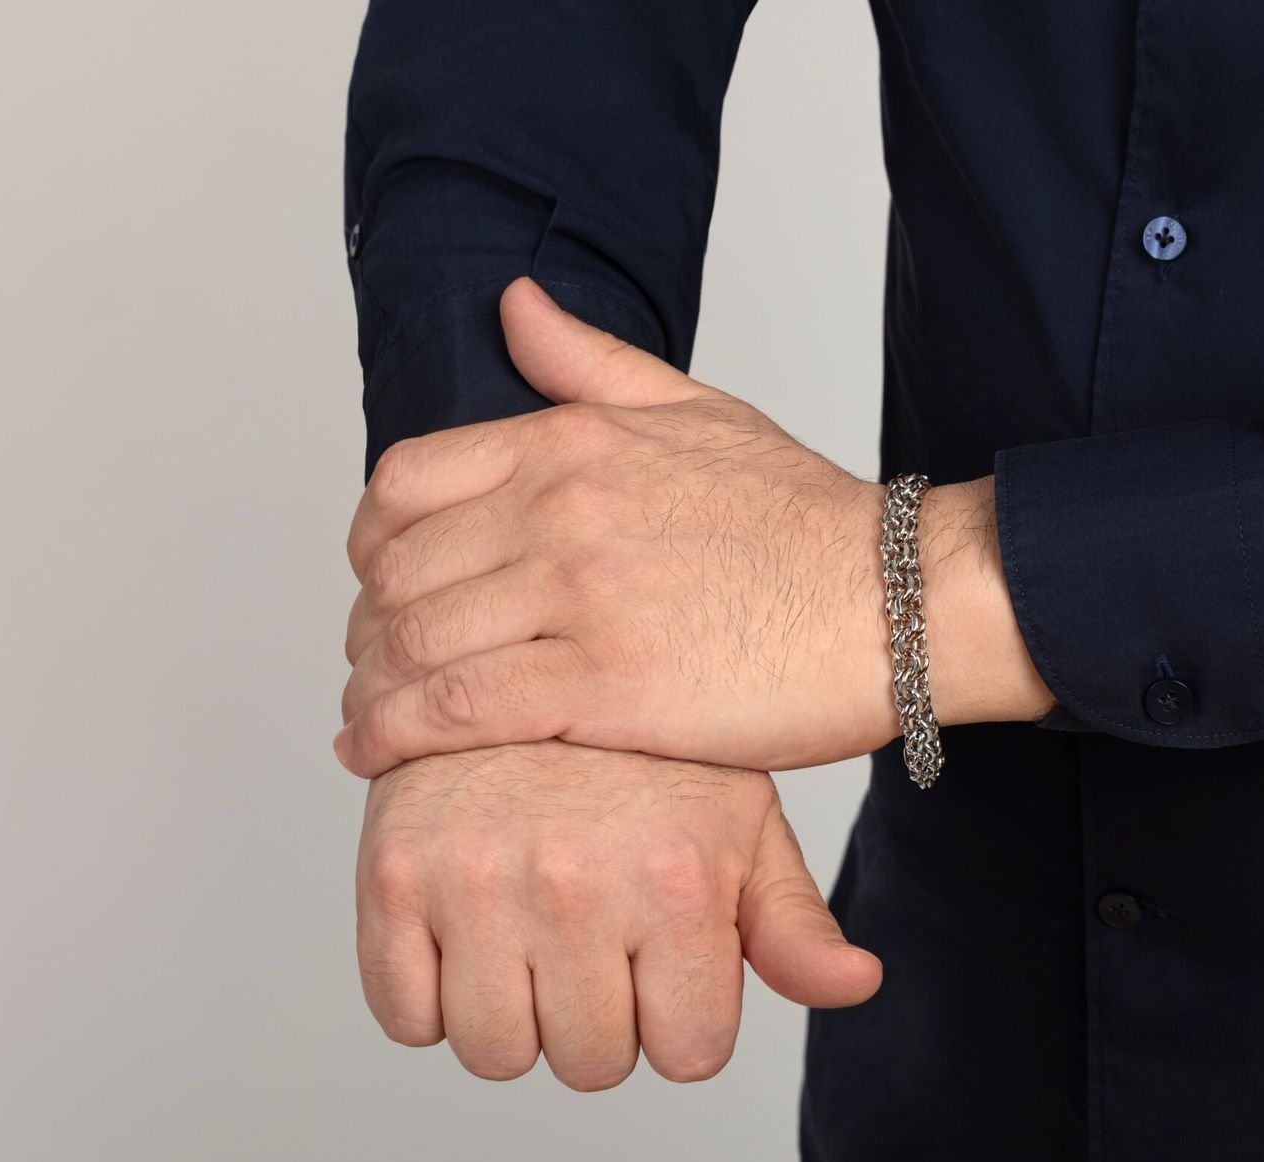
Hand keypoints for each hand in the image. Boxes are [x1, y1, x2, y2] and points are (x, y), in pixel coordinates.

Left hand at [334, 278, 1048, 778]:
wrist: (898, 599)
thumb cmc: (807, 519)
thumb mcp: (699, 408)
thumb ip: (589, 364)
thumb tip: (514, 305)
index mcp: (570, 442)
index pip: (406, 483)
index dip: (368, 541)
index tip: (376, 581)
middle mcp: (558, 512)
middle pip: (397, 572)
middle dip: (366, 627)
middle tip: (372, 666)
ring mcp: (577, 600)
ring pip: (414, 644)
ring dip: (370, 689)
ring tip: (365, 720)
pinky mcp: (602, 689)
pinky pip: (456, 712)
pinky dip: (395, 735)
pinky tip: (375, 753)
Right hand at [354, 741, 881, 1087]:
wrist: (518, 647)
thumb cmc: (642, 748)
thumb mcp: (738, 820)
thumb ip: (791, 919)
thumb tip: (856, 984)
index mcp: (674, 877)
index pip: (690, 1053)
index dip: (682, 1015)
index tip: (666, 957)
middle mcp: (574, 884)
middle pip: (591, 1064)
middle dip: (602, 1017)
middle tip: (596, 937)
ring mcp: (475, 879)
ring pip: (496, 1053)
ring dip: (517, 1015)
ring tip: (533, 933)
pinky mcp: (389, 871)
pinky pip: (405, 1017)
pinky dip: (432, 998)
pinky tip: (468, 932)